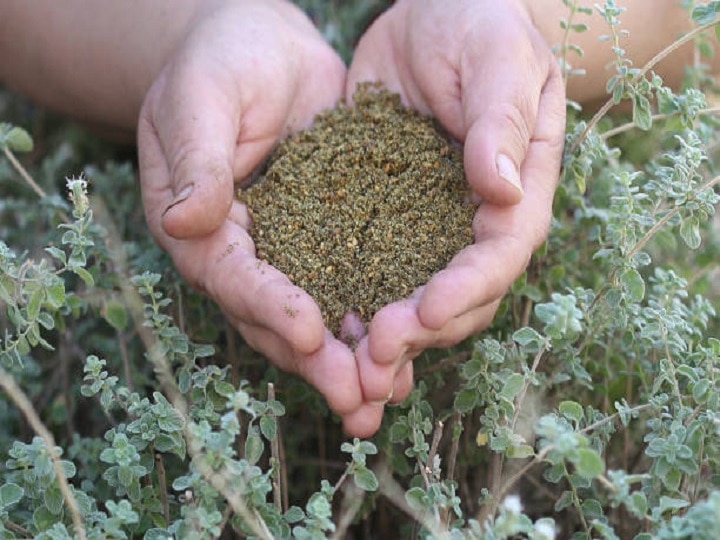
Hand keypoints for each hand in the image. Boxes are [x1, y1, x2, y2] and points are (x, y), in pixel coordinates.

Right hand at [137, 0, 382, 436]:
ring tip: (389, 397)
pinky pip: (356, 282)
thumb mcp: (201, 100)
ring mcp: (290, 249)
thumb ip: (197, 159)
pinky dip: (379, 315)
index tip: (307, 332)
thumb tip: (183, 220)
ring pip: (321, 315)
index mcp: (202, 228)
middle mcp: (246, 253)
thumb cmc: (218, 63)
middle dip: (318, 361)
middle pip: (277, 319)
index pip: (232, 278)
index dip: (268, 307)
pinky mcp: (332, 235)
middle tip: (358, 400)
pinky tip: (413, 345)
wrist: (260, 48)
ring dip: (354, 359)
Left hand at [346, 0, 565, 411]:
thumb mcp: (497, 58)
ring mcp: (429, 226)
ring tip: (347, 364)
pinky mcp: (386, 217)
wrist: (435, 13)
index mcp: (517, 191)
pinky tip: (319, 326)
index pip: (498, 255)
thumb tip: (501, 187)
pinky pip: (370, 267)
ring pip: (413, 296)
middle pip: (457, 297)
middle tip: (371, 355)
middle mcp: (474, 222)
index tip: (422, 313)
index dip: (465, 290)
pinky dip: (350, 301)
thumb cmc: (481, 24)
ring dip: (383, 337)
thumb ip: (501, 118)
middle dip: (418, 332)